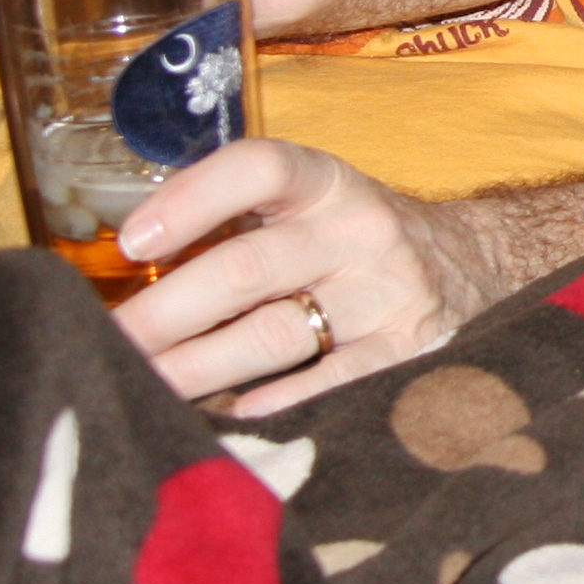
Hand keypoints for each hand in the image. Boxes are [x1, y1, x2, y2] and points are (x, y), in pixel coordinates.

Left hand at [109, 137, 499, 415]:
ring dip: (197, 368)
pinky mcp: (411, 349)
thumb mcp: (313, 207)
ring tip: (142, 387)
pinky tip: (232, 415)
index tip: (133, 242)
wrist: (476, 266)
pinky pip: (332, 381)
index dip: (190, 199)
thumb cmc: (354, 242)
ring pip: (274, 334)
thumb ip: (241, 224)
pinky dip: (276, 402)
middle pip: (245, 268)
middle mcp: (358, 230)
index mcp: (325, 184)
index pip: (257, 169)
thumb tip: (131, 269)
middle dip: (163, 314)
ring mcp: (387, 291)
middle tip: (108, 346)